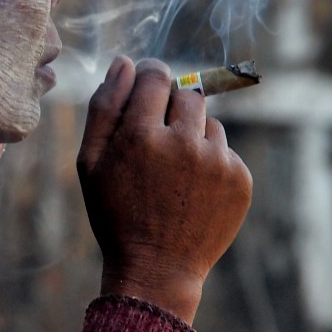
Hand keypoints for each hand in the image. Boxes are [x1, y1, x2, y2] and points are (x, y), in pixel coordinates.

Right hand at [77, 56, 252, 322]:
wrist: (157, 270)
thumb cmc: (115, 214)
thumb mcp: (91, 163)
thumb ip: (104, 107)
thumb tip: (125, 62)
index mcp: (141, 135)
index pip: (156, 75)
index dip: (150, 75)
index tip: (146, 86)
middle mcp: (183, 142)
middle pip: (187, 93)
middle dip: (171, 108)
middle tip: (156, 140)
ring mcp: (217, 161)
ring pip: (208, 122)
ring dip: (192, 136)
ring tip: (173, 175)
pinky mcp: (240, 179)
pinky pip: (225, 151)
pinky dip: (210, 163)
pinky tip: (191, 191)